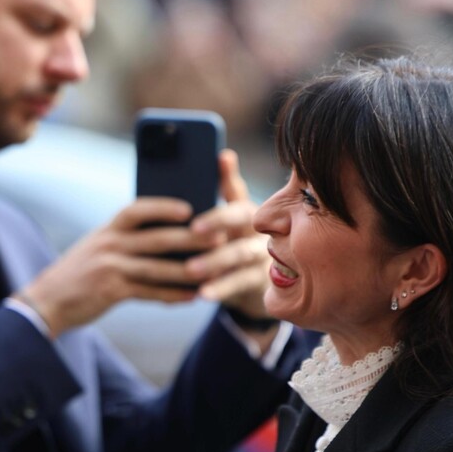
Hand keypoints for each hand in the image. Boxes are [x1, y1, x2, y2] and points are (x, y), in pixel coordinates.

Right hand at [18, 198, 225, 338]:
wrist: (48, 300)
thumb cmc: (80, 272)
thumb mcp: (98, 246)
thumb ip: (125, 239)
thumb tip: (167, 233)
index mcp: (108, 229)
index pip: (137, 209)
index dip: (164, 207)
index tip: (190, 208)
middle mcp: (109, 244)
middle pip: (156, 238)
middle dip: (190, 238)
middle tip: (218, 238)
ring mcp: (109, 268)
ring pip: (157, 268)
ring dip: (188, 270)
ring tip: (213, 270)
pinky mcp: (111, 291)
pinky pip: (149, 292)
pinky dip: (172, 295)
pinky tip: (192, 296)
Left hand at [185, 150, 271, 319]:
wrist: (253, 285)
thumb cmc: (229, 245)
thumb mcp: (222, 224)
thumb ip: (208, 201)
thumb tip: (198, 164)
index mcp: (243, 209)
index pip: (236, 187)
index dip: (229, 174)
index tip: (221, 158)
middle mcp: (256, 226)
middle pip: (241, 218)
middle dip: (219, 220)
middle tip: (194, 228)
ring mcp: (261, 254)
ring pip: (240, 253)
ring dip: (215, 260)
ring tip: (191, 268)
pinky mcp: (259, 280)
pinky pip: (240, 283)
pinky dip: (221, 288)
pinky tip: (202, 293)